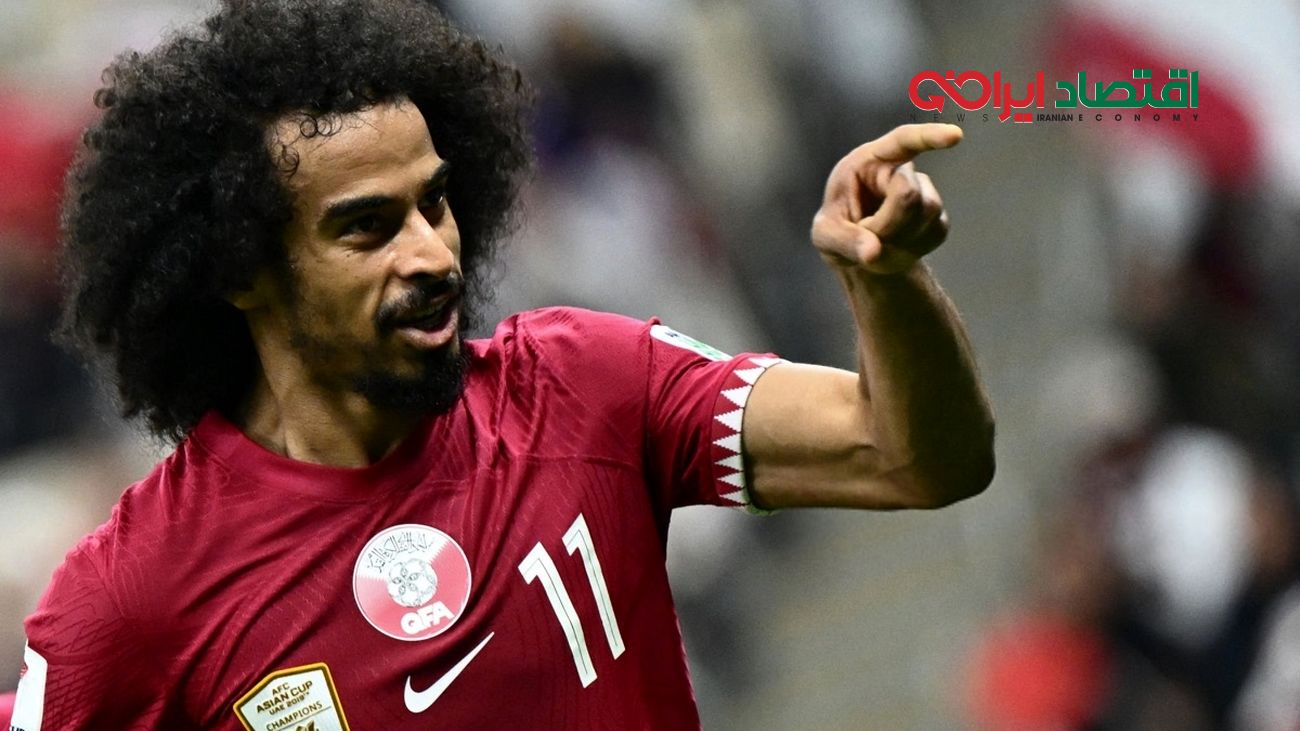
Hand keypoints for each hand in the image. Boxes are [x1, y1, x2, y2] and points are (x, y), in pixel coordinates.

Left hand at [811, 123, 961, 274]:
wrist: (859, 249)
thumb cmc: (837, 230)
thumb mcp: (826, 236)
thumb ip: (845, 242)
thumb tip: (874, 253)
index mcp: (868, 162)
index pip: (902, 141)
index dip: (928, 137)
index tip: (955, 136)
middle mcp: (900, 171)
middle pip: (909, 195)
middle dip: (887, 225)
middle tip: (866, 242)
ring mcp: (924, 194)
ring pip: (928, 213)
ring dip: (899, 238)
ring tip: (877, 242)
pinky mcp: (938, 219)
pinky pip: (936, 233)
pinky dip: (913, 249)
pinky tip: (896, 249)